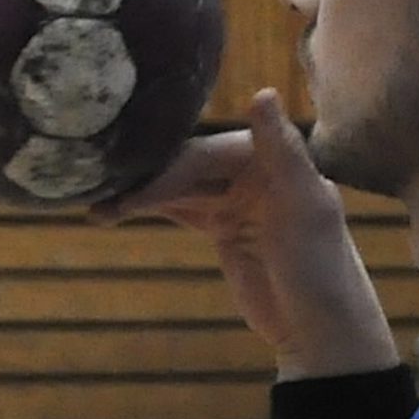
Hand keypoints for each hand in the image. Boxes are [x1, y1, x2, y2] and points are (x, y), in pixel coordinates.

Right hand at [91, 89, 399, 379]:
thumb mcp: (303, 207)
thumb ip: (282, 148)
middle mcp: (255, 169)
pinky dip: (152, 210)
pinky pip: (181, 209)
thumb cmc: (320, 267)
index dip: (169, 167)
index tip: (128, 179)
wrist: (320, 327)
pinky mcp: (224, 227)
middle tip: (101, 198)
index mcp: (275, 157)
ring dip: (141, 198)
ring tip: (98, 210)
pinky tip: (116, 211)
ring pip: (180, 189)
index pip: (208, 153)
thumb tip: (263, 91)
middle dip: (147, 182)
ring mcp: (237, 198)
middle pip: (188, 168)